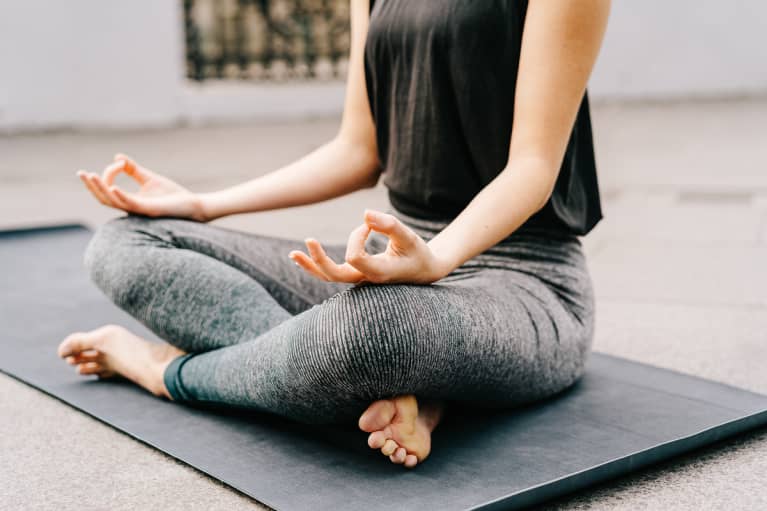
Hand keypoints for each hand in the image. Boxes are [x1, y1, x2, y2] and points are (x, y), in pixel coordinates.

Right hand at [77, 153, 207, 220]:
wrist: (192, 204)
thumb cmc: (172, 195)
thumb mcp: (149, 178)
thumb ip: (133, 170)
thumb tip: (117, 157)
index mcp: (130, 201)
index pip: (110, 188)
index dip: (109, 174)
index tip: (119, 162)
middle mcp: (130, 207)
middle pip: (104, 198)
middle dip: (91, 186)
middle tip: (81, 173)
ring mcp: (139, 210)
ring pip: (113, 202)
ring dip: (100, 189)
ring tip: (90, 176)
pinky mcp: (149, 210)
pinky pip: (131, 204)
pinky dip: (120, 196)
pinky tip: (112, 188)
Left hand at [288, 209, 451, 284]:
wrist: (424, 271)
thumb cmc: (418, 252)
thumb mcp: (409, 236)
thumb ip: (389, 225)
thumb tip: (365, 213)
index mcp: (380, 272)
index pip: (355, 257)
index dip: (357, 236)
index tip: (370, 224)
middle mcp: (366, 279)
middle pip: (335, 275)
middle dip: (319, 259)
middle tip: (309, 239)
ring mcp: (360, 278)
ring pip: (329, 277)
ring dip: (311, 265)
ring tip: (292, 254)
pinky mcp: (356, 274)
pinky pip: (332, 273)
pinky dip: (316, 265)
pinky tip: (300, 256)